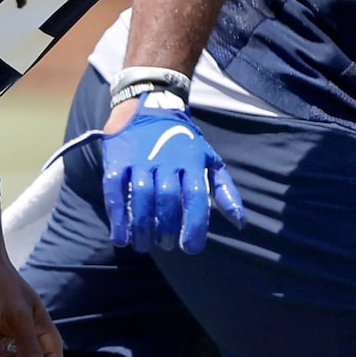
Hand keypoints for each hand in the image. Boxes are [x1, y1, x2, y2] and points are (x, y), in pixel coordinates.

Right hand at [99, 102, 244, 252]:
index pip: (196, 196)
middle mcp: (166, 158)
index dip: (194, 225)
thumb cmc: (183, 144)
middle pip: (167, 199)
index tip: (191, 247)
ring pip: (141, 196)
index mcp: (192, 160)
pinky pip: (115, 191)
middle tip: (168, 245)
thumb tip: (240, 223)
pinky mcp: (117, 161)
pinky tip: (122, 237)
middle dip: (167, 229)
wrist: (147, 109)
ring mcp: (139, 159)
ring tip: (144, 245)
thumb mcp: (209, 160)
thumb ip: (225, 190)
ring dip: (142, 227)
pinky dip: (117, 217)